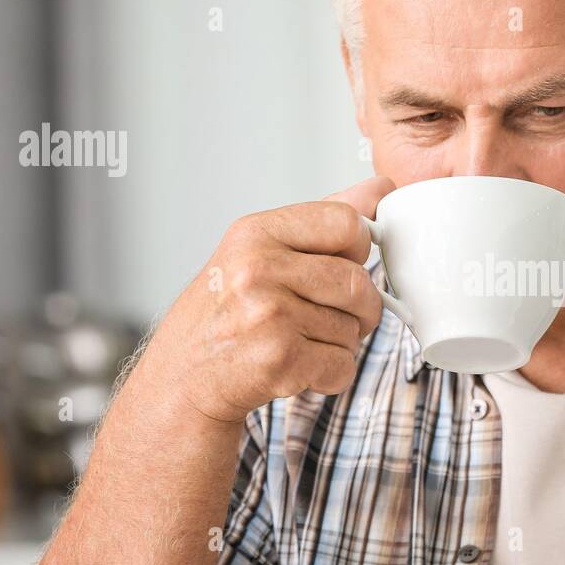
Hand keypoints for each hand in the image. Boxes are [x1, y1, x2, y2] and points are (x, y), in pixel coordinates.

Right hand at [140, 175, 395, 424]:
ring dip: (341, 343)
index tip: (347, 263)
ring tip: (303, 341)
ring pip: (353, 327)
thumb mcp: (260, 252)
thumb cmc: (226, 312)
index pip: (346, 222)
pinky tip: (301, 368)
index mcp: (256, 233)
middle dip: (361, 307)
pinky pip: (343, 365)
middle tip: (335, 316)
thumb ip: (322, 221)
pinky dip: (332, 374)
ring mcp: (269, 314)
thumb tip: (381, 187)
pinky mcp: (280, 359)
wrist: (183, 377)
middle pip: (358, 281)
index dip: (358, 248)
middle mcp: (258, 269)